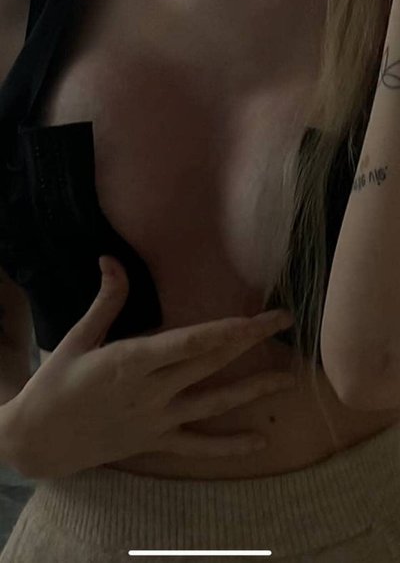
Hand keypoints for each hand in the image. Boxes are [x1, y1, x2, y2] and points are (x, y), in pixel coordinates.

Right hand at [7, 256, 295, 480]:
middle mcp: (151, 391)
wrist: (38, 441)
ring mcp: (156, 420)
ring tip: (289, 377)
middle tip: (285, 320)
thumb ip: (105, 301)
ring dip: (253, 389)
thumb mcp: (77, 338)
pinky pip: (198, 447)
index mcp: (131, 361)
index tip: (256, 316)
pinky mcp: (155, 443)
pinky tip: (260, 441)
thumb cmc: (55, 384)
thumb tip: (111, 259)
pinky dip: (230, 447)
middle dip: (251, 341)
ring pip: (214, 403)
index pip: (190, 342)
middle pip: (211, 363)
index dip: (227, 329)